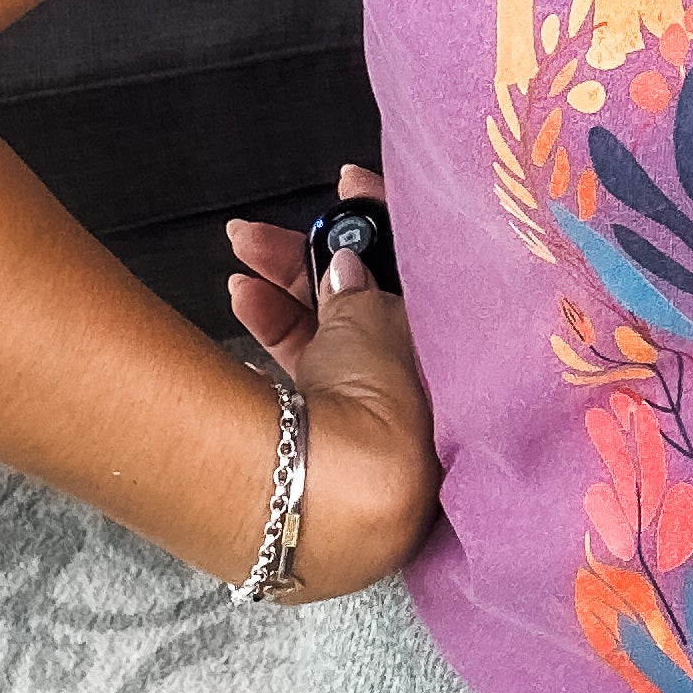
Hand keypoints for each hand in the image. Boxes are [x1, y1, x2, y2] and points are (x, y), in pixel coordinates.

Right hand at [225, 164, 440, 600]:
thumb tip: (345, 265)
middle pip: (363, 304)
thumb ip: (359, 288)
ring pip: (326, 337)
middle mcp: (419, 391)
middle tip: (257, 232)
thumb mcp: (370, 327)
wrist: (331, 513)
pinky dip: (273, 340)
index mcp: (453, 356)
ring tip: (239, 257)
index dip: (383, 217)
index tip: (348, 180)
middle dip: (307, 259)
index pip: (421, 271)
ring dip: (280, 293)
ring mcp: (367, 423)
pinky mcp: (322, 451)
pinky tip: (241, 307)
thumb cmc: (379, 411)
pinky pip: (302, 379)